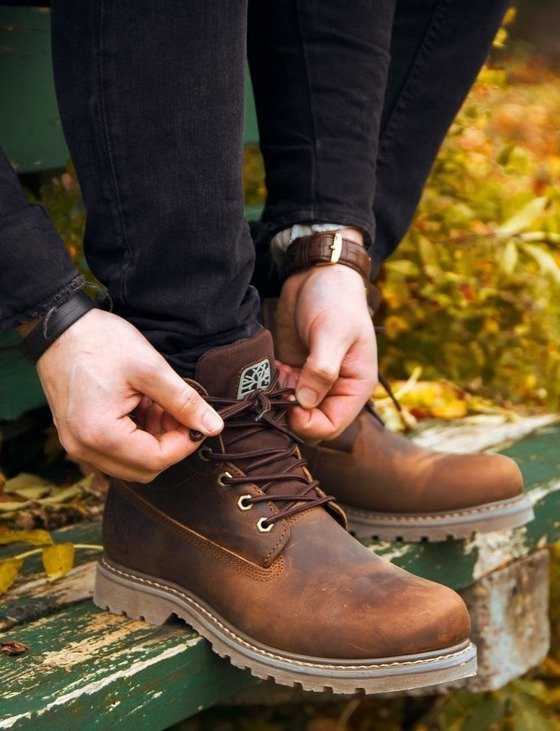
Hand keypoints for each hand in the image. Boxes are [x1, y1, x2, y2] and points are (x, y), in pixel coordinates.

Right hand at [36, 309, 222, 481]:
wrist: (60, 329)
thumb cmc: (100, 342)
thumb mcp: (150, 368)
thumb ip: (184, 401)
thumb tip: (213, 427)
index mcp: (99, 434)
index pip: (156, 460)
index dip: (184, 444)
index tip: (197, 421)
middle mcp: (84, 449)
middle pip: (144, 469)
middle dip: (169, 443)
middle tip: (177, 411)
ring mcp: (77, 445)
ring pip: (132, 464)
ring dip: (153, 440)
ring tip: (158, 404)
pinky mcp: (78, 437)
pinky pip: (116, 452)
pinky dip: (136, 437)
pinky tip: (142, 407)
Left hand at [274, 264, 376, 440]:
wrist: (319, 273)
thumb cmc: (336, 300)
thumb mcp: (332, 333)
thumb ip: (321, 370)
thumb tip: (305, 403)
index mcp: (355, 386)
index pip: (332, 425)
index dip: (308, 424)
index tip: (288, 405)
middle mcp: (335, 389)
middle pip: (310, 422)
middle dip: (289, 413)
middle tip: (271, 393)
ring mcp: (312, 381)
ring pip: (291, 409)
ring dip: (275, 399)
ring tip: (266, 376)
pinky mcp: (294, 370)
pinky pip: (279, 390)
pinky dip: (268, 384)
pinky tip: (265, 366)